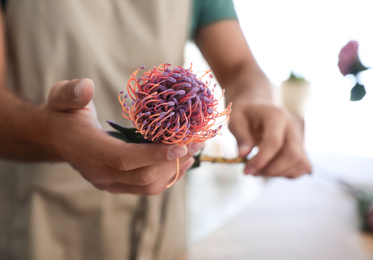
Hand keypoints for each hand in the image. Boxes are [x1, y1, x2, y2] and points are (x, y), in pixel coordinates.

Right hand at [44, 78, 201, 194]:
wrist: (55, 138)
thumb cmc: (63, 114)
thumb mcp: (61, 97)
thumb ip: (70, 93)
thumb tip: (87, 87)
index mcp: (87, 150)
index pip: (123, 159)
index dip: (153, 155)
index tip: (181, 145)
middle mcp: (99, 173)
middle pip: (142, 176)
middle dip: (173, 161)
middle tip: (197, 141)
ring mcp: (109, 182)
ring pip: (148, 186)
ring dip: (175, 169)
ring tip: (195, 148)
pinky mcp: (117, 185)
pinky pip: (146, 186)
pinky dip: (168, 175)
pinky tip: (182, 159)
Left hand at [228, 100, 311, 178]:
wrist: (260, 108)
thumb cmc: (246, 114)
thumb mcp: (236, 120)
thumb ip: (240, 136)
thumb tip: (243, 154)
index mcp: (276, 115)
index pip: (274, 142)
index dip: (261, 160)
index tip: (247, 170)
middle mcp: (292, 126)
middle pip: (292, 155)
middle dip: (271, 169)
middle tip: (252, 172)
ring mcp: (300, 137)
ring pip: (299, 163)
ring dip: (278, 173)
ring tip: (259, 170)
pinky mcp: (302, 148)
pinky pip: (303, 167)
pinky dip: (287, 173)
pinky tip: (271, 168)